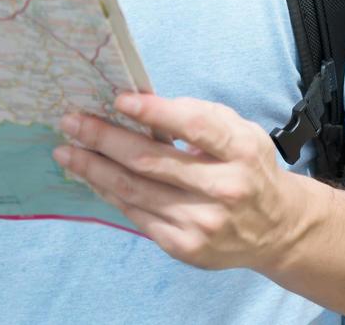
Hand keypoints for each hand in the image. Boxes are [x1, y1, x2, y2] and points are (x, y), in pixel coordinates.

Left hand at [54, 94, 305, 271]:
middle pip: (152, 160)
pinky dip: (110, 193)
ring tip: (68, 150)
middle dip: (105, 138)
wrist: (276, 228)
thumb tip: (141, 106)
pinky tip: (92, 177)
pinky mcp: (185, 246)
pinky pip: (137, 214)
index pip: (194, 126)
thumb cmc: (248, 167)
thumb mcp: (239, 131)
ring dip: (95, 168)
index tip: (119, 99)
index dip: (154, 111)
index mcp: (241, 150)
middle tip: (73, 122)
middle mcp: (224, 188)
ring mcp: (202, 221)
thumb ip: (199, 118)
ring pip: (135, 190)